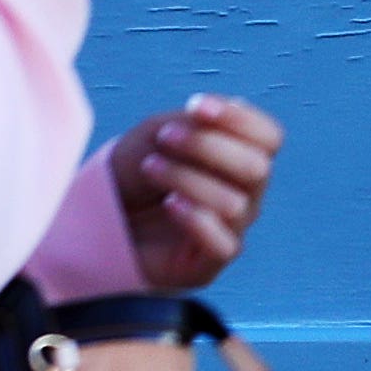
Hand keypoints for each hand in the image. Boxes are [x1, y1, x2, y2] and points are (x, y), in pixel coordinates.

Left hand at [110, 95, 283, 289]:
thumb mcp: (162, 130)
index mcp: (242, 157)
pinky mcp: (209, 264)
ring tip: (151, 168)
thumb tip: (224, 114)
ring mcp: (230, 230)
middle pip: (257, 168)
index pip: (269, 138)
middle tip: (165, 137)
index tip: (197, 106)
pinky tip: (169, 204)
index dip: (241, 119)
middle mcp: (245, 195)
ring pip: (234, 203)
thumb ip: (197, 122)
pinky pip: (223, 243)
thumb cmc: (137, 167)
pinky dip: (195, 218)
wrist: (100, 211)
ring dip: (187, 178)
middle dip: (207, 146)